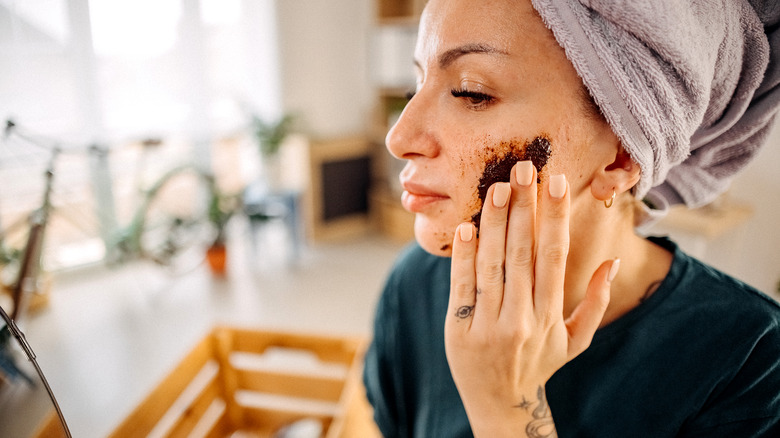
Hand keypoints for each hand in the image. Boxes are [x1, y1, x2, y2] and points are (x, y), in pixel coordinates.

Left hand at [444, 161, 617, 436]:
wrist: (501, 405)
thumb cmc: (539, 365)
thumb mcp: (575, 341)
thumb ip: (595, 302)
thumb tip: (612, 263)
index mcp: (551, 316)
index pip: (554, 257)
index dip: (555, 217)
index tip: (557, 183)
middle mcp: (522, 319)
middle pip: (522, 253)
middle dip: (524, 208)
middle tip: (524, 169)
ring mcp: (488, 324)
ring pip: (492, 265)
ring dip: (495, 223)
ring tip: (498, 188)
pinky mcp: (458, 328)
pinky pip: (461, 286)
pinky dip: (464, 255)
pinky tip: (467, 226)